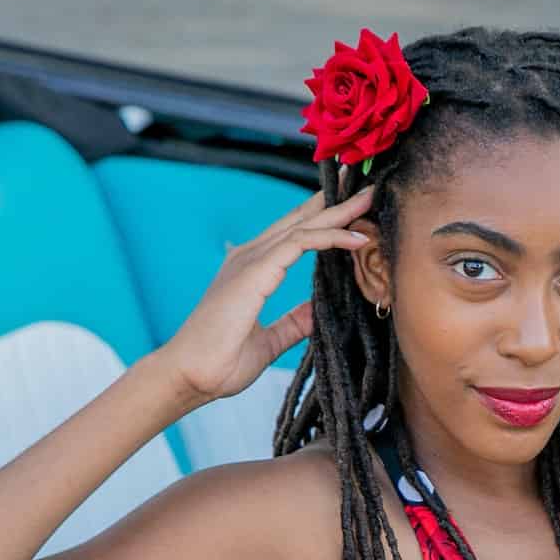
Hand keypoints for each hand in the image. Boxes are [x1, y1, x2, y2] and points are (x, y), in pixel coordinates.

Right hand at [151, 184, 375, 405]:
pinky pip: (299, 244)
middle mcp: (250, 257)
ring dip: (339, 211)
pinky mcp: (254, 273)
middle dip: (335, 200)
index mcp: (252, 269)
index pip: (294, 232)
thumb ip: (294, 322)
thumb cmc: (220, 362)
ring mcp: (250, 262)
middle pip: (300, 219)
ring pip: (303, 225)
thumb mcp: (271, 340)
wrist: (190, 377)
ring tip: (370, 197)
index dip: (324, 216)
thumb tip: (318, 312)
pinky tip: (355, 237)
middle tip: (366, 183)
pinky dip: (329, 237)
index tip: (355, 207)